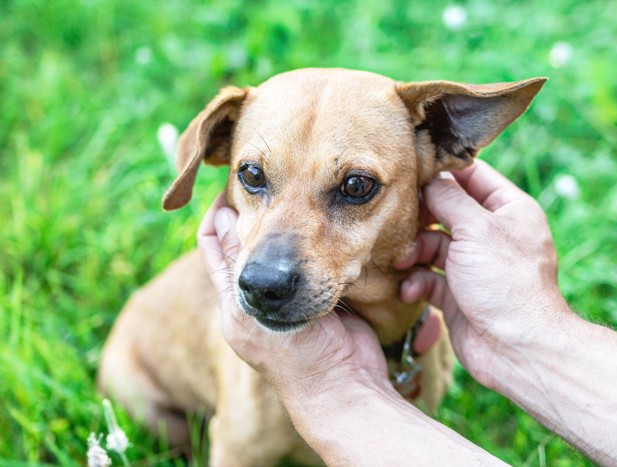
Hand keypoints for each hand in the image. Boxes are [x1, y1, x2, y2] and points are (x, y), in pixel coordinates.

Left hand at [197, 193, 391, 401]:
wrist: (342, 382)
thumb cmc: (294, 356)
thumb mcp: (251, 312)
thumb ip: (238, 265)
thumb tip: (223, 215)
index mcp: (234, 302)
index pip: (216, 246)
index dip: (218, 215)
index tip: (232, 186)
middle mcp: (260, 295)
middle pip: (251, 239)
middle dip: (258, 210)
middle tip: (271, 180)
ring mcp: (293, 292)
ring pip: (283, 245)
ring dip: (287, 220)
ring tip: (297, 191)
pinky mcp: (324, 290)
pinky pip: (317, 256)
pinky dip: (315, 238)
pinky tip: (323, 216)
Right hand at [398, 161, 570, 389]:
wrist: (516, 349)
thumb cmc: (506, 284)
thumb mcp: (477, 229)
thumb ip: (449, 198)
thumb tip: (429, 177)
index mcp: (509, 210)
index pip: (472, 176)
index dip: (442, 171)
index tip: (409, 170)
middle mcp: (492, 234)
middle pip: (446, 210)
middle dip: (420, 217)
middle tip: (399, 220)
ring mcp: (474, 264)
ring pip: (433, 244)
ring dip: (414, 252)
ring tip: (404, 261)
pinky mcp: (458, 292)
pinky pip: (430, 277)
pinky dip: (418, 281)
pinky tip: (410, 290)